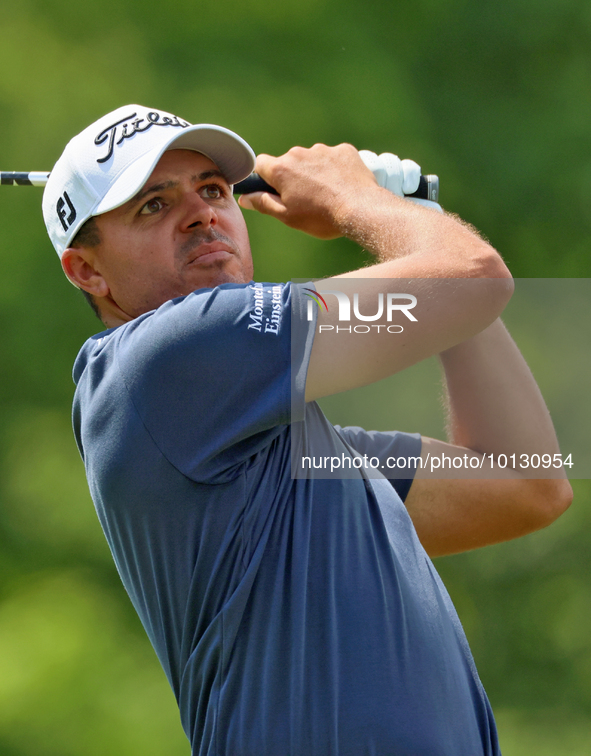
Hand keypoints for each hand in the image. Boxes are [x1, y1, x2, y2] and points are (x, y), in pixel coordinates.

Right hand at [238, 143, 379, 238]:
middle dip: (292, 177)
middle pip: (288, 162)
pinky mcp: (344, 150)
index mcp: (282, 169)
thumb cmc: (321, 217)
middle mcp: (300, 153)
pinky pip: (333, 157)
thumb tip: (245, 198)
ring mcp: (323, 150)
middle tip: (304, 199)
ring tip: (327, 195)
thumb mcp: (287, 216)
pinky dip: (334, 169)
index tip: (271, 189)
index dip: (263, 177)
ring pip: (311, 159)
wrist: (361, 209)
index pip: (260, 163)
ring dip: (314, 172)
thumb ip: (263, 203)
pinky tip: (342, 186)